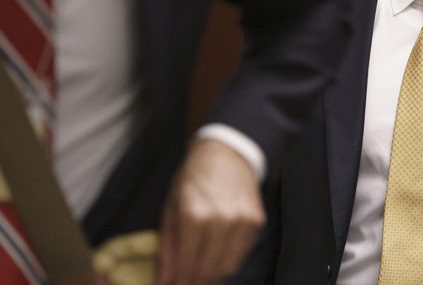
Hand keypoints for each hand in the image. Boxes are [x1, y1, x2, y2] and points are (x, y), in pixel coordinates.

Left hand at [158, 138, 264, 284]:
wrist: (226, 153)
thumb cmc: (193, 179)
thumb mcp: (171, 208)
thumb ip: (167, 248)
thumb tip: (164, 282)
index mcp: (194, 214)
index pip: (188, 265)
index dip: (180, 282)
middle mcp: (221, 219)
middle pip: (209, 271)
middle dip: (195, 282)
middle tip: (185, 283)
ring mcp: (242, 220)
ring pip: (228, 267)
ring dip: (213, 275)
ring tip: (200, 273)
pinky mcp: (256, 220)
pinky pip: (242, 253)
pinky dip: (229, 260)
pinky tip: (217, 255)